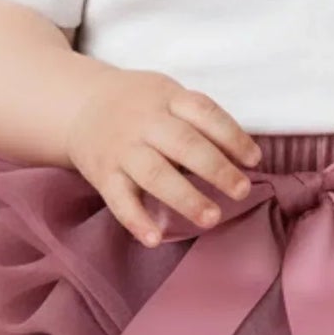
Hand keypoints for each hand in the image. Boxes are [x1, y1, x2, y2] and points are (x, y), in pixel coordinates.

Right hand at [64, 67, 261, 248]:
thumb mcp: (168, 95)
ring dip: (185, 198)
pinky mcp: (103, 175)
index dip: (232, 136)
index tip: (254, 159)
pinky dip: (136, 220)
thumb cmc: (139, 104)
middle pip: (183, 144)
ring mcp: (122, 149)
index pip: (204, 112)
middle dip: (216, 169)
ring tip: (212, 218)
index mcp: (167, 98)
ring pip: (155, 174)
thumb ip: (199, 119)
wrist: (79, 106)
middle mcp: (144, 122)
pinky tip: (155, 239)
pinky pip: (119, 200)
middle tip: (242, 191)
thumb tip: (242, 155)